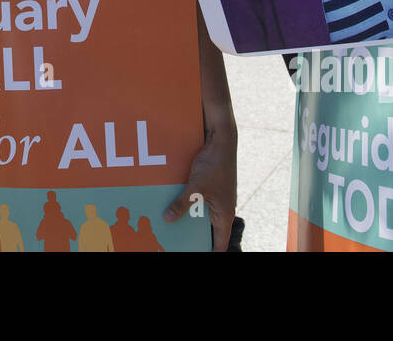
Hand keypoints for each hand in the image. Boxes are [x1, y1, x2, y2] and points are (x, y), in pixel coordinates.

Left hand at [164, 127, 235, 250]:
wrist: (221, 140)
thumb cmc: (214, 164)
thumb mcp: (195, 187)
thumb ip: (182, 204)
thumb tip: (168, 219)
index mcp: (224, 214)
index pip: (220, 243)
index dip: (210, 251)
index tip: (195, 253)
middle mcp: (223, 209)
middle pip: (209, 230)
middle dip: (194, 235)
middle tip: (178, 241)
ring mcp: (217, 198)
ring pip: (202, 215)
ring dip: (190, 217)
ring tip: (172, 223)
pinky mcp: (211, 188)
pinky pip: (200, 201)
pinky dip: (189, 204)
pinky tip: (174, 203)